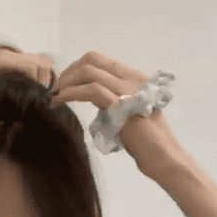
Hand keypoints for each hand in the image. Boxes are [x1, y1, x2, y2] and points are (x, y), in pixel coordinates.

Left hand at [50, 51, 183, 177]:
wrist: (162, 157)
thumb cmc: (145, 143)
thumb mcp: (125, 113)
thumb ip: (111, 101)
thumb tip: (91, 97)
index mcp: (133, 78)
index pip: (100, 61)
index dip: (77, 68)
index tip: (64, 84)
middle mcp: (131, 78)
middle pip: (91, 60)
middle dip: (68, 72)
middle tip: (56, 90)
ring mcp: (128, 89)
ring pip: (89, 71)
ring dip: (66, 83)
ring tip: (55, 97)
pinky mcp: (121, 105)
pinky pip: (91, 90)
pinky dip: (70, 94)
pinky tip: (60, 101)